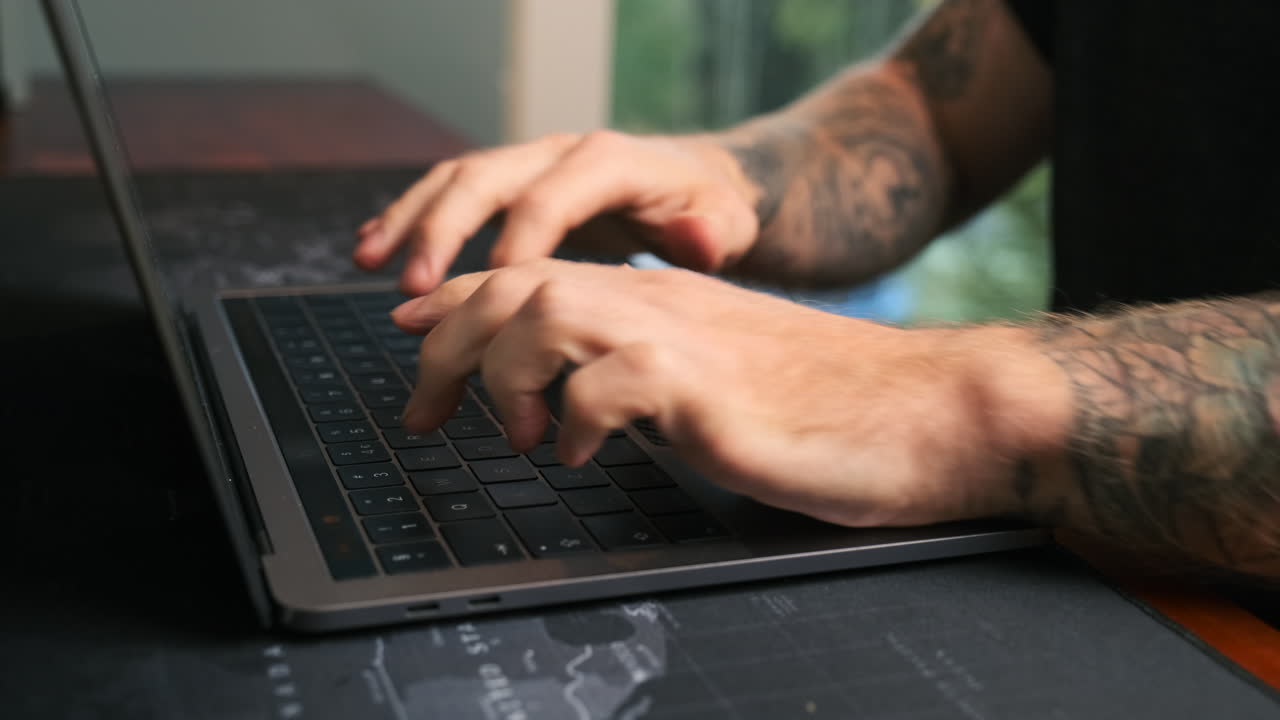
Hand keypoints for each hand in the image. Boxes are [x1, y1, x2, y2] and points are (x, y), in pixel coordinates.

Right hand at [354, 131, 758, 295]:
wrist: (698, 184)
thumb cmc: (709, 212)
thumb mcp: (726, 224)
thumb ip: (711, 234)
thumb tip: (694, 235)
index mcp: (606, 163)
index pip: (549, 200)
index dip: (516, 247)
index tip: (492, 296)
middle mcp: (559, 153)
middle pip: (486, 178)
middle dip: (444, 230)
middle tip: (415, 287)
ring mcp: (530, 164)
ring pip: (457, 180)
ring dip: (410, 219)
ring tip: (370, 261)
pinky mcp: (513, 185)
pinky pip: (452, 192)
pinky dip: (411, 217)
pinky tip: (375, 250)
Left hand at [390, 259, 1022, 527]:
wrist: (924, 410)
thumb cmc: (825, 406)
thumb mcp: (711, 378)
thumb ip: (642, 374)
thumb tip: (575, 402)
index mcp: (657, 298)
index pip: (532, 273)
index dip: (456, 299)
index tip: (410, 331)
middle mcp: (660, 302)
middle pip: (517, 284)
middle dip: (448, 342)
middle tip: (425, 413)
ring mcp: (683, 339)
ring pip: (546, 311)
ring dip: (506, 376)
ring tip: (517, 437)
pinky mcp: (708, 388)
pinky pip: (608, 383)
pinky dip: (574, 420)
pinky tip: (584, 457)